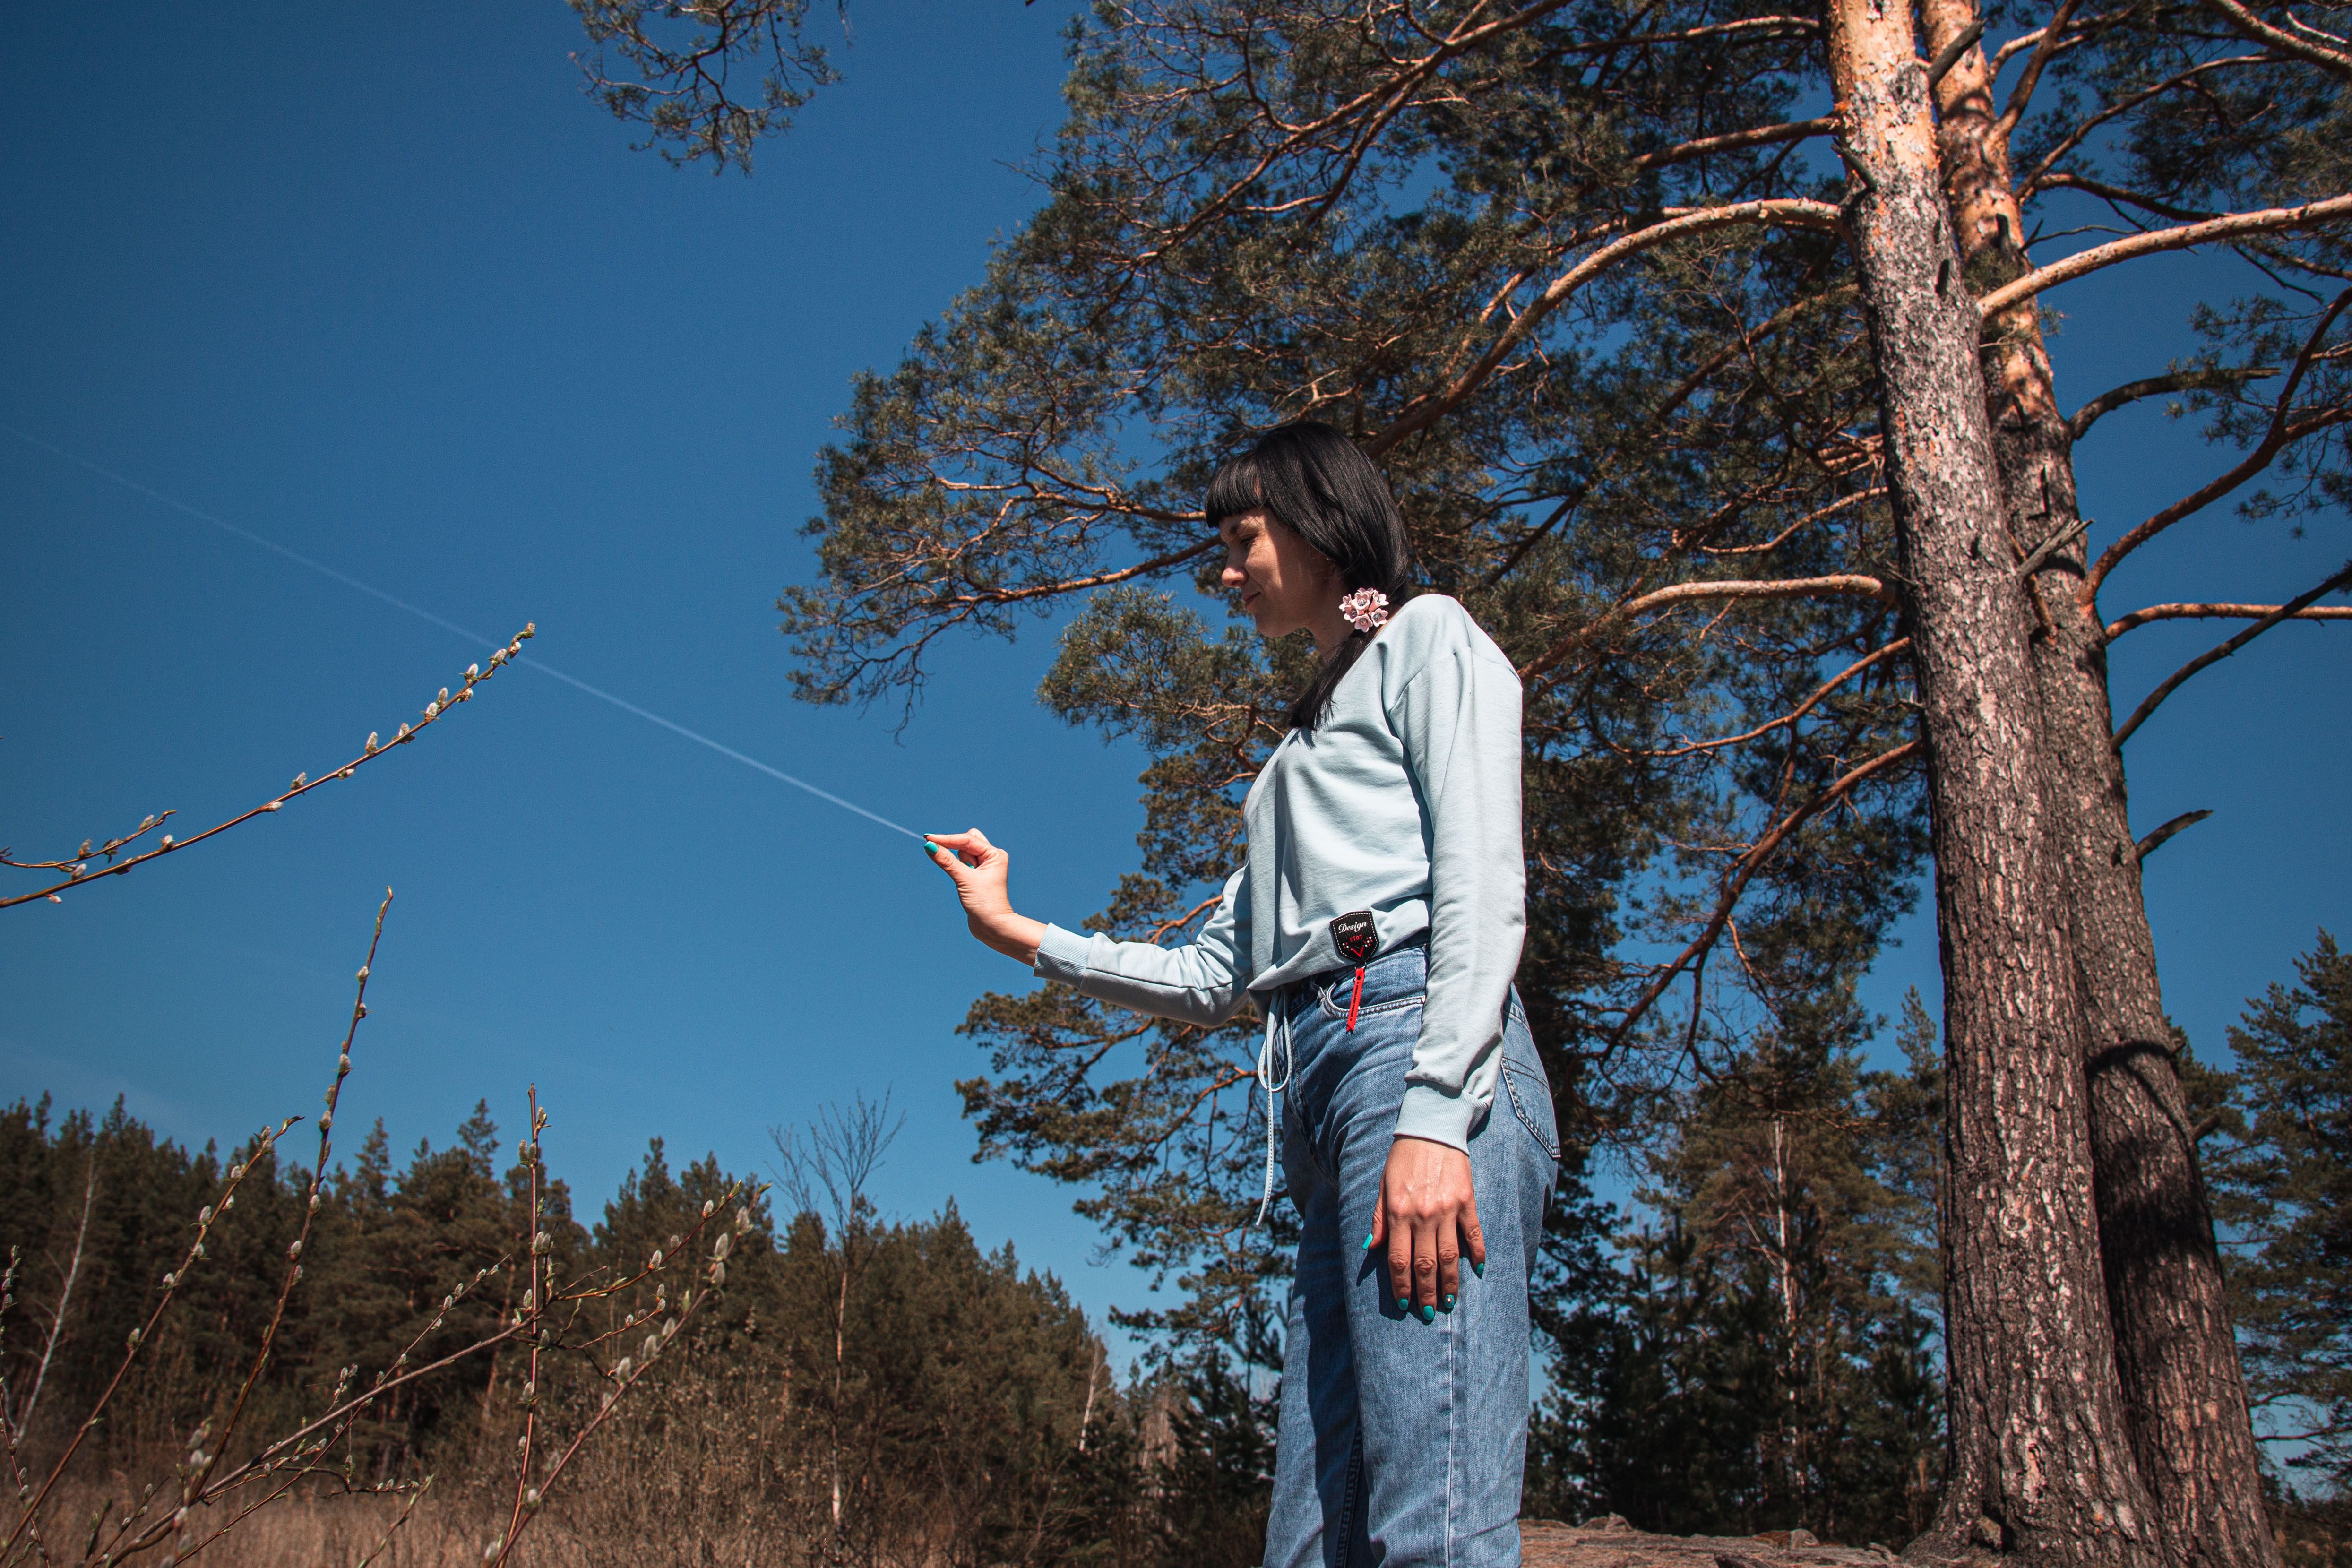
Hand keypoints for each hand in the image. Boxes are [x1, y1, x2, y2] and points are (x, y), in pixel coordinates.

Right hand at [923, 829, 1045, 964]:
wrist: (992, 927)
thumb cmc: (984, 904)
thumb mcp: (964, 880)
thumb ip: (947, 861)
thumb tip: (929, 846)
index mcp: (995, 855)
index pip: (967, 840)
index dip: (947, 839)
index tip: (928, 838)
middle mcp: (992, 858)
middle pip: (968, 841)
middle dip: (957, 850)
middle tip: (958, 867)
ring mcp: (984, 867)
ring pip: (964, 853)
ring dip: (959, 862)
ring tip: (966, 882)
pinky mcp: (976, 876)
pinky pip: (962, 864)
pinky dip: (957, 867)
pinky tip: (963, 882)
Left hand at [1368, 1135, 1484, 1320]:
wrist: (1431, 1129)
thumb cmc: (1403, 1158)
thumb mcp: (1383, 1185)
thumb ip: (1379, 1218)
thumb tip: (1372, 1248)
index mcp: (1399, 1212)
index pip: (1400, 1259)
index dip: (1402, 1285)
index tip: (1404, 1303)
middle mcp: (1423, 1215)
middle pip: (1425, 1264)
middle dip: (1426, 1292)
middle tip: (1429, 1313)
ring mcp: (1447, 1210)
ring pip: (1450, 1255)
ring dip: (1450, 1282)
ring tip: (1449, 1302)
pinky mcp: (1466, 1201)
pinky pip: (1473, 1233)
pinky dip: (1478, 1253)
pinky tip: (1478, 1270)